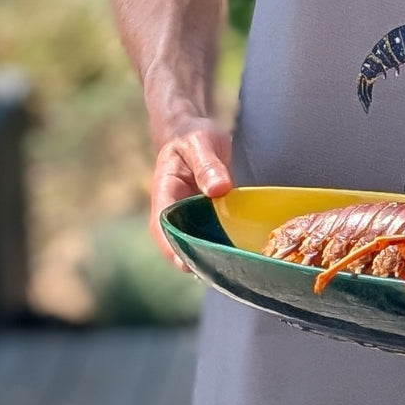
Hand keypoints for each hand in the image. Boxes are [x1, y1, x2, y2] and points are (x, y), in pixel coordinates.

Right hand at [150, 118, 232, 268]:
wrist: (195, 132)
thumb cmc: (193, 135)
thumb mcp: (200, 143)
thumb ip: (208, 165)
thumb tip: (219, 189)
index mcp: (164, 192)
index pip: (161, 226)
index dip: (171, 248)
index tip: (186, 265)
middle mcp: (173, 209)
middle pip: (177, 242)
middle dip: (194, 259)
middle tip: (220, 273)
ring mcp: (189, 215)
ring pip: (194, 242)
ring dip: (210, 256)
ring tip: (233, 270)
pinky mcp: (205, 217)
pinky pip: (211, 234)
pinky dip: (223, 244)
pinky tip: (242, 254)